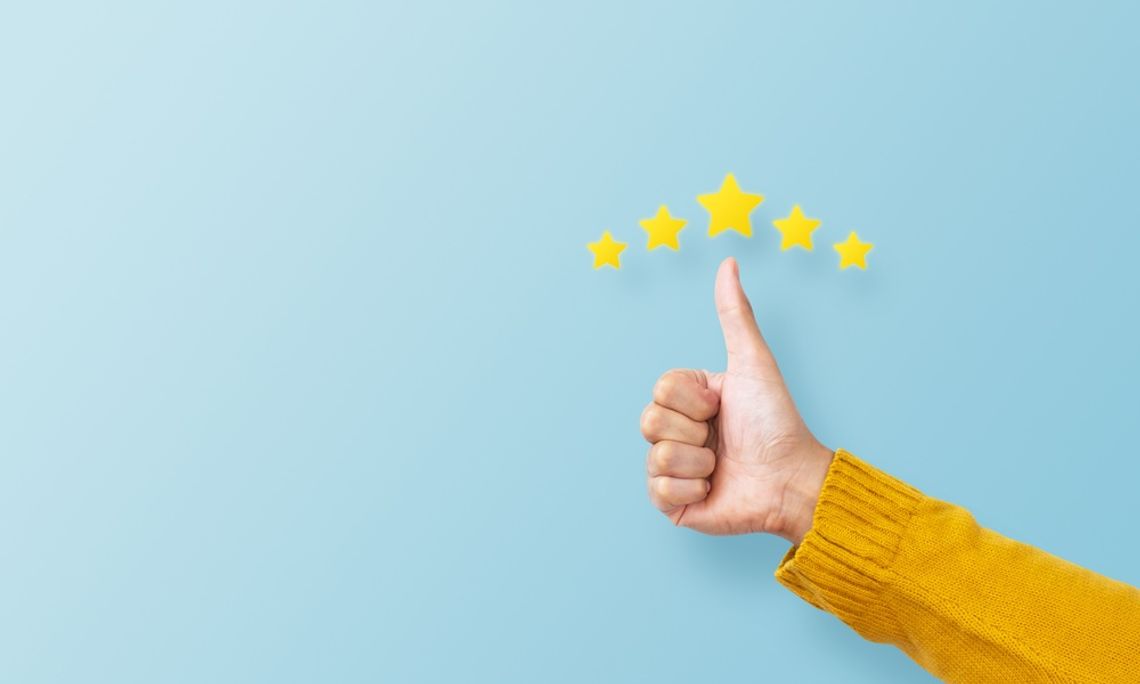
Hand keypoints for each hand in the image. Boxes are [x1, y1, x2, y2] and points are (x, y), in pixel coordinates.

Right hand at [641, 257, 833, 543]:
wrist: (790, 478)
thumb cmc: (776, 422)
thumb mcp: (753, 363)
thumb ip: (735, 315)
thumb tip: (728, 261)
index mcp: (689, 400)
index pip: (660, 388)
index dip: (694, 398)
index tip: (722, 405)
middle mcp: (677, 432)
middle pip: (649, 421)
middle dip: (694, 431)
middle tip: (722, 438)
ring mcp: (673, 469)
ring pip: (655, 456)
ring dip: (698, 462)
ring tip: (722, 467)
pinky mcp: (673, 503)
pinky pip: (658, 489)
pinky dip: (691, 489)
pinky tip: (714, 489)